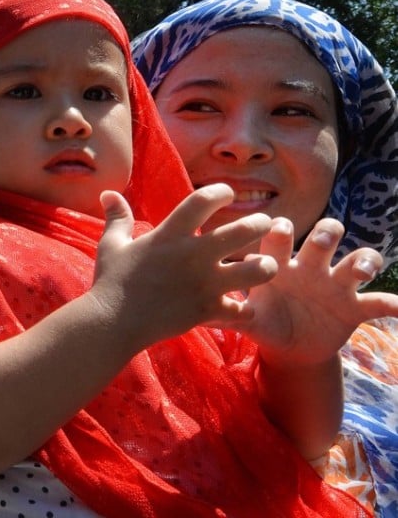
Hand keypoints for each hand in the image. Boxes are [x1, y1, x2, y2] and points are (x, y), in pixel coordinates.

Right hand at [91, 184, 277, 347]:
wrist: (113, 322)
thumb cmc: (111, 281)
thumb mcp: (111, 245)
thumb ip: (118, 218)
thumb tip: (108, 193)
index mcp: (171, 233)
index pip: (204, 199)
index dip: (221, 191)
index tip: (227, 194)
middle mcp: (194, 254)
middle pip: (245, 230)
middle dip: (261, 224)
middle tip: (264, 225)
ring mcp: (205, 283)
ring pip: (257, 270)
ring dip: (265, 266)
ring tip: (262, 265)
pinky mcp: (209, 310)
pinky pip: (243, 309)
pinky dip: (244, 309)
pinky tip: (239, 307)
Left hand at [218, 217, 397, 367]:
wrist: (289, 347)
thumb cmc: (264, 321)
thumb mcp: (248, 318)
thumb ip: (228, 313)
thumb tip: (197, 313)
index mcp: (280, 263)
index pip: (281, 235)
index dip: (281, 229)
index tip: (279, 227)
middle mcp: (310, 267)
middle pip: (323, 238)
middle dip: (325, 235)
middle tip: (321, 242)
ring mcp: (335, 285)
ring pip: (356, 260)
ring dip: (363, 260)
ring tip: (360, 270)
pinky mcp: (354, 307)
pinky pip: (378, 303)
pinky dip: (391, 304)